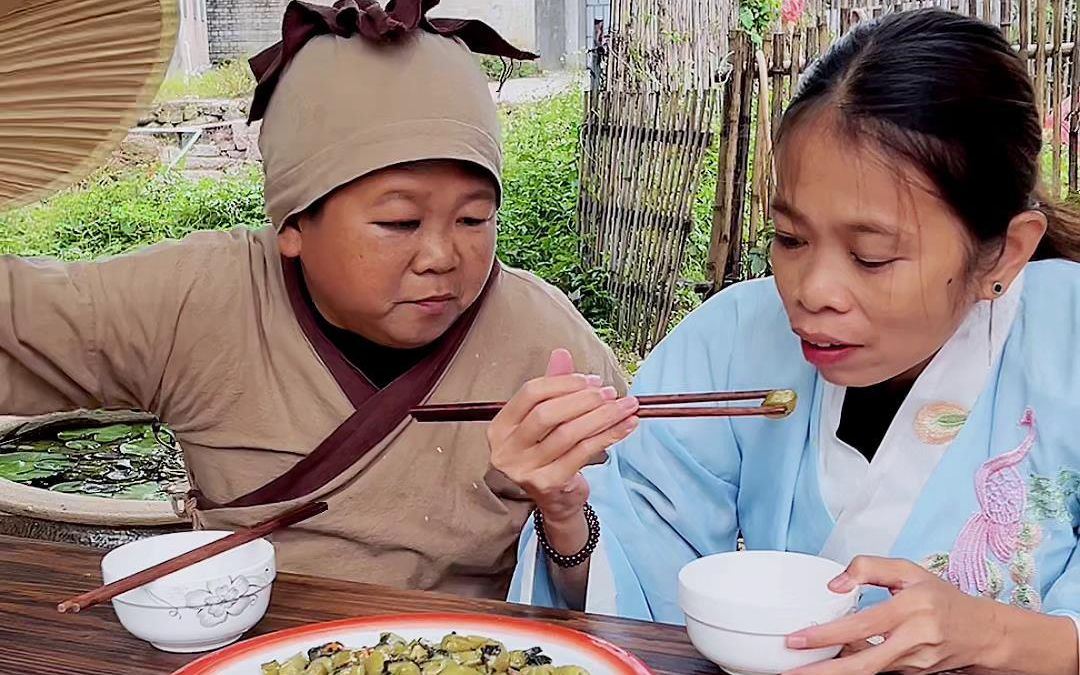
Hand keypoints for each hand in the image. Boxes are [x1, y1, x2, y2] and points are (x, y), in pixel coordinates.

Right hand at [488, 349, 638, 522]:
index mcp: (500, 428)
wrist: (555, 500)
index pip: (530, 394)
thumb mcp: (546, 419)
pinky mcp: (549, 484)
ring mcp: (525, 470)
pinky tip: (626, 425)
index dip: (563, 383)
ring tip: (625, 406)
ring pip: (569, 434)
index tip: (591, 380)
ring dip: (602, 416)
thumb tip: (561, 353)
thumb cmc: (549, 453)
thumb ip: (552, 387)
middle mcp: (506, 450)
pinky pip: (584, 453)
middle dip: (583, 399)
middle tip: (609, 392)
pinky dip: (609, 435)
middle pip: (547, 414)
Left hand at [783, 556, 1000, 674]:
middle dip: (824, 671)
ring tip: (802, 669)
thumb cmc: (942, 599)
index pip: (862, 625)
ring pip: (868, 671)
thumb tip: (835, 584)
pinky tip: (833, 661)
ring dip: (835, 672)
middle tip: (790, 671)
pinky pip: (877, 670)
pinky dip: (853, 667)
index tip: (797, 638)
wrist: (983, 633)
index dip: (828, 634)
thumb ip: (869, 568)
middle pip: (863, 664)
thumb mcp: (909, 571)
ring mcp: (914, 663)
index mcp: (912, 609)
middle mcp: (914, 640)